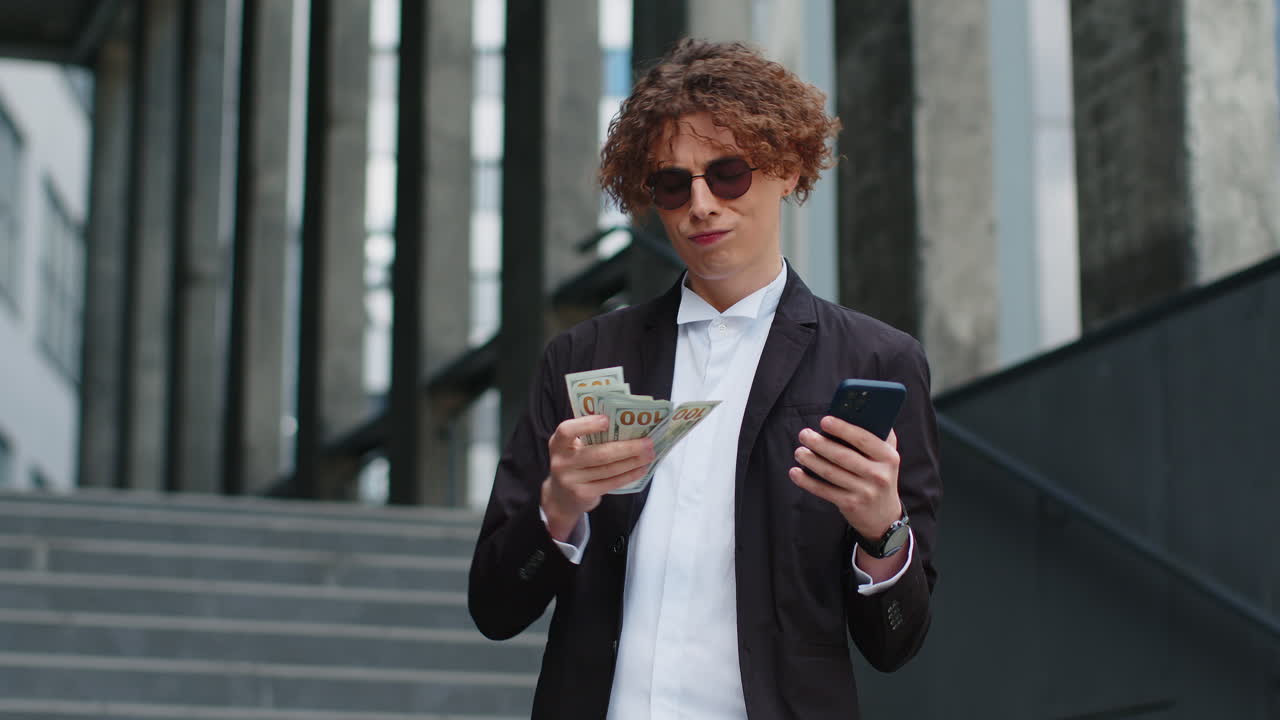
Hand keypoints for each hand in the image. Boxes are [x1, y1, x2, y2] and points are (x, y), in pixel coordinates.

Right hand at [541, 415, 654, 540]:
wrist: (561, 497)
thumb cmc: (573, 463)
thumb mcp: (571, 448)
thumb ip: (588, 436)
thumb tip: (625, 422)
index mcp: (558, 443)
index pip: (567, 430)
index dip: (587, 425)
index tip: (607, 420)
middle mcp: (562, 462)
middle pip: (599, 453)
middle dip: (627, 447)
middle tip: (648, 442)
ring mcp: (571, 481)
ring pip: (609, 469)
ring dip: (633, 461)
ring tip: (649, 454)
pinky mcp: (583, 494)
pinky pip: (611, 483)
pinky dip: (629, 475)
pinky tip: (641, 469)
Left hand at [788, 416, 902, 541]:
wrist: (883, 515)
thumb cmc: (879, 474)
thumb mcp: (886, 455)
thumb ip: (876, 433)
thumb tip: (853, 409)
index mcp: (888, 456)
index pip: (864, 439)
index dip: (843, 428)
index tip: (824, 420)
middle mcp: (879, 475)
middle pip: (843, 456)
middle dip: (820, 443)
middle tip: (804, 434)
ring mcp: (865, 492)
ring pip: (831, 473)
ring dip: (811, 460)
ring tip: (799, 451)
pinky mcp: (851, 505)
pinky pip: (824, 491)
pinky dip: (807, 481)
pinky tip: (795, 472)